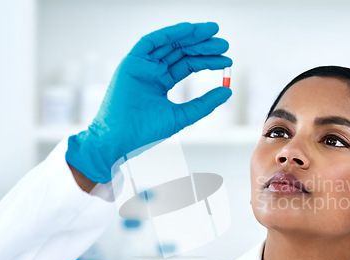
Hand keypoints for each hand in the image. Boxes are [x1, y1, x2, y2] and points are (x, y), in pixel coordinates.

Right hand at [66, 22, 231, 183]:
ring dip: (191, 36)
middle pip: (182, 52)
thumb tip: (228, 91)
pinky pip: (152, 41)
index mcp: (161, 82)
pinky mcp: (131, 61)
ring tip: (213, 33)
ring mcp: (142, 65)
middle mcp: (152, 70)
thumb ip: (204, 104)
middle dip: (203, 46)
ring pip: (170, 44)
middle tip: (225, 45)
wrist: (121, 138)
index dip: (207, 60)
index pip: (188, 65)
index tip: (227, 60)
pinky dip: (170, 34)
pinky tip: (190, 30)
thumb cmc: (146, 131)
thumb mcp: (182, 115)